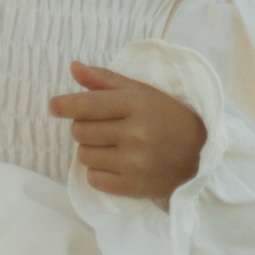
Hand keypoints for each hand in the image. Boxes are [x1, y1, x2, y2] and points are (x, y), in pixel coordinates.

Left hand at [48, 62, 206, 199]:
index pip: (87, 105)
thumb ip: (105, 80)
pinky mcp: (133, 187)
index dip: (65, 105)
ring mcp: (134, 163)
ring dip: (91, 149)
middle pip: (80, 131)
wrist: (200, 156)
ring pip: (83, 155)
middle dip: (84, 127)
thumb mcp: (141, 92)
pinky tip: (116, 164)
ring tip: (112, 145)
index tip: (54, 106)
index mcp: (136, 106)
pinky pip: (93, 179)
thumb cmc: (166, 117)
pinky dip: (98, 172)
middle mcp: (135, 134)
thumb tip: (73, 67)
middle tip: (103, 127)